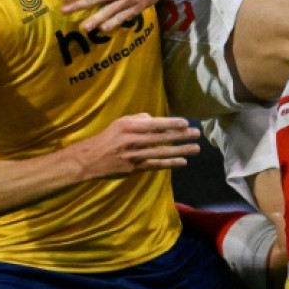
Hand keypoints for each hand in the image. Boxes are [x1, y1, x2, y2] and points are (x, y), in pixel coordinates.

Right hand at [77, 113, 200, 177]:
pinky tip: (183, 162)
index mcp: (129, 126)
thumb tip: (158, 121)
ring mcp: (135, 156)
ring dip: (181, 151)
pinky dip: (170, 163)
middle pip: (161, 138)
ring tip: (196, 148)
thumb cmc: (109, 137)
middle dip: (181, 136)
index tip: (185, 123)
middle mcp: (133, 140)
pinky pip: (156, 165)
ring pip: (162, 152)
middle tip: (197, 134)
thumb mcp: (121, 122)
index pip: (154, 124)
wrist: (91, 159)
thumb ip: (139, 119)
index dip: (171, 123)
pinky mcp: (135, 169)